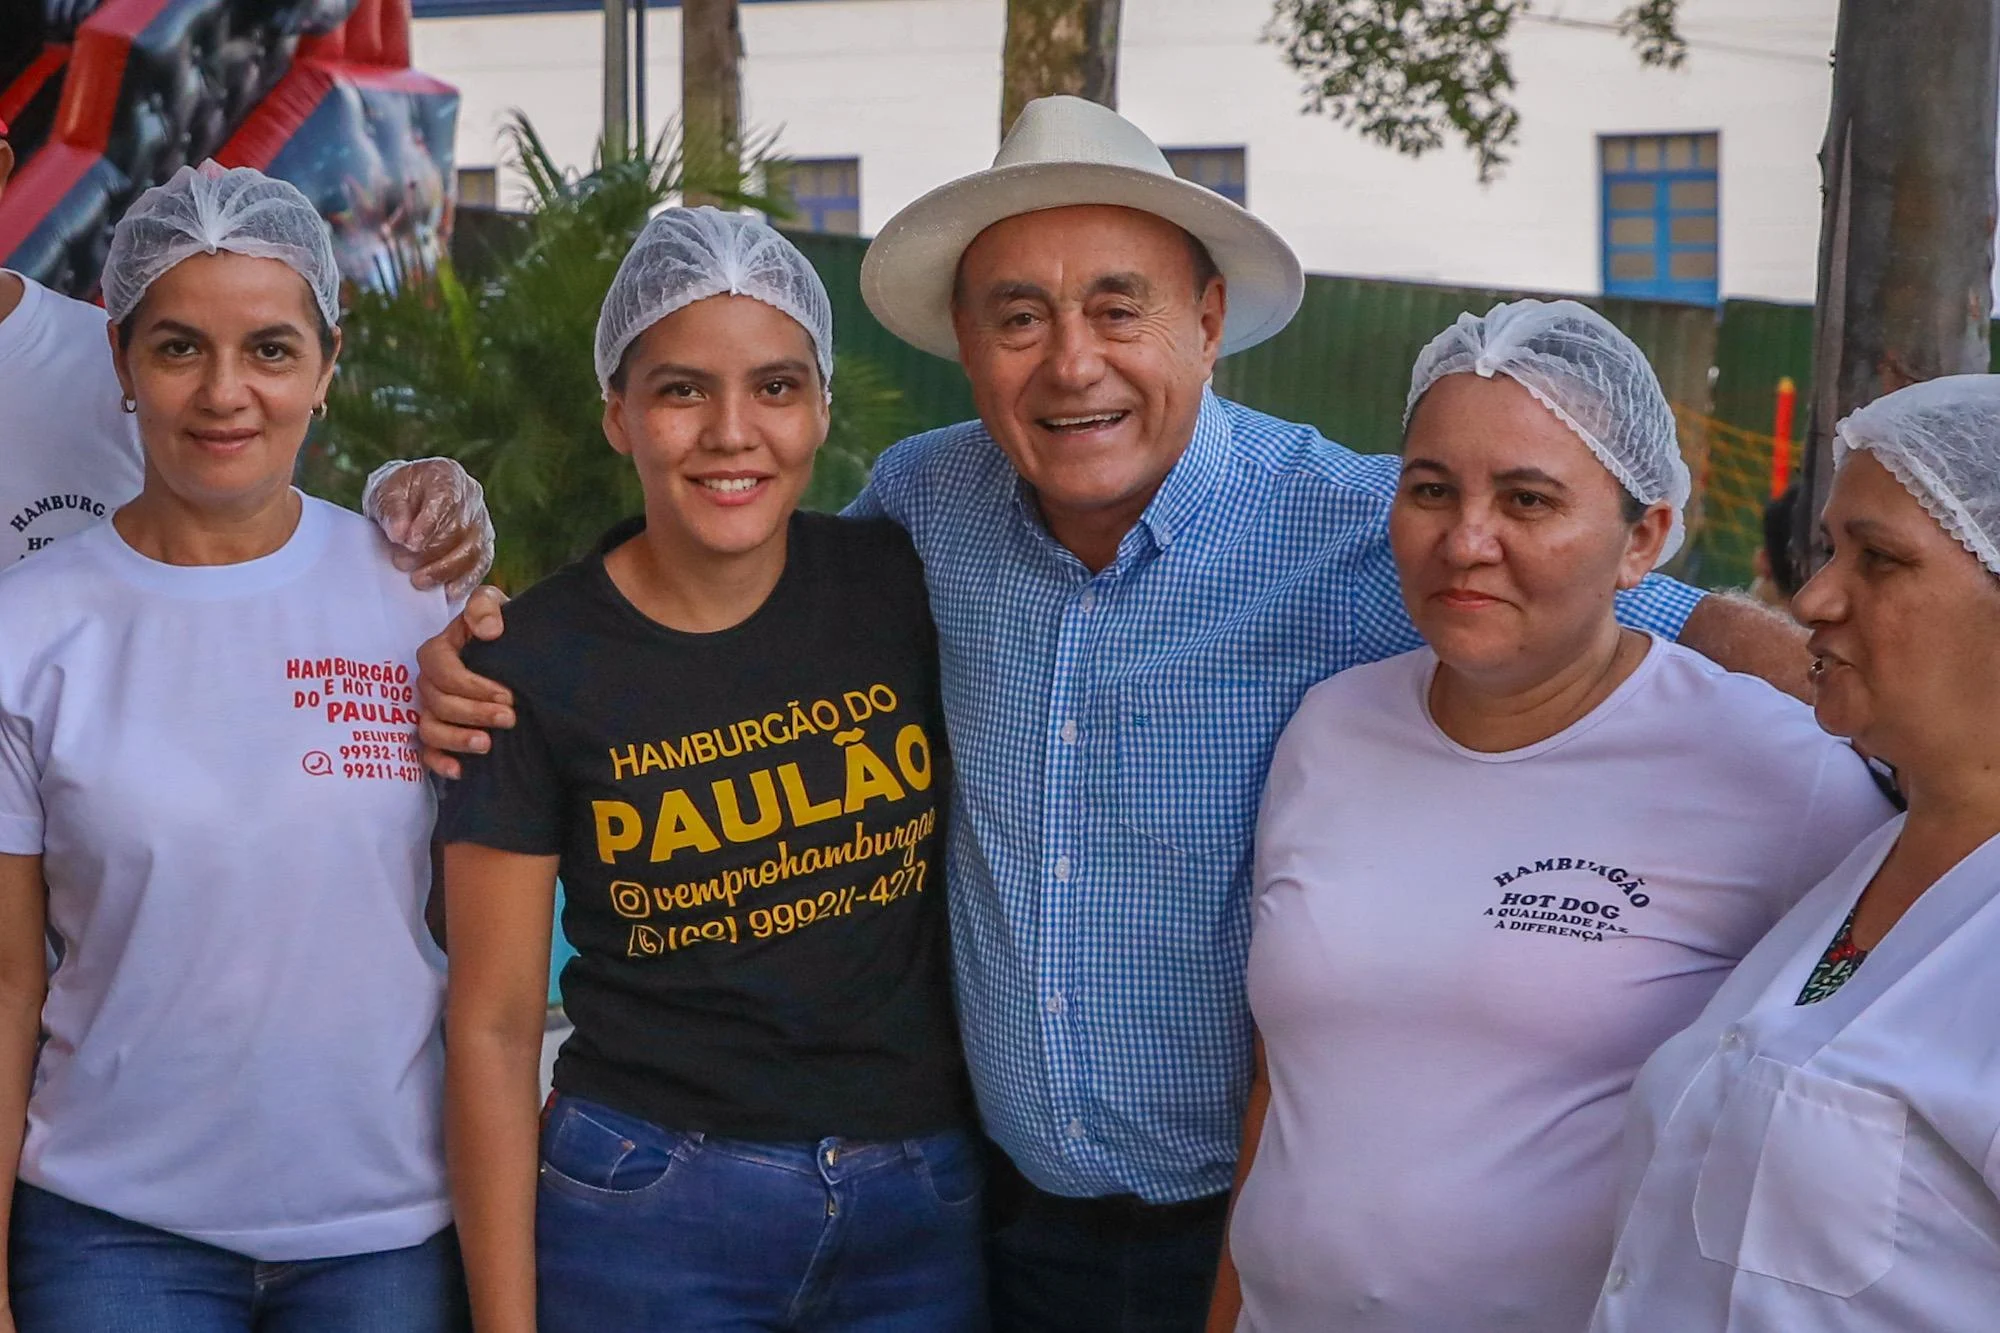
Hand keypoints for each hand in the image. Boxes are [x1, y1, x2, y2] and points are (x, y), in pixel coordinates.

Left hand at [363, 458, 497, 600]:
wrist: (406, 502)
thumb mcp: (384, 493)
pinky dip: (465, 581)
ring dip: (445, 569)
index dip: (429, 524)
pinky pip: (481, 565)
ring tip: (418, 580)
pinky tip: (447, 592)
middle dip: (431, 551)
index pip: (446, 500)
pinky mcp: (484, 545)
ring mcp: (481, 522)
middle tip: (402, 563)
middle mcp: (472, 496)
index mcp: (447, 475)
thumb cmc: (396, 495)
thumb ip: (391, 510)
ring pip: (473, 550)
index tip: (409, 543)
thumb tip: (400, 534)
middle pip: (460, 528)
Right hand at [417, 587, 514, 778]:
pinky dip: (440, 763)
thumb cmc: (500, 627)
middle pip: (438, 702)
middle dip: (474, 713)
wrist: (513, 650)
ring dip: (457, 739)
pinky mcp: (439, 733)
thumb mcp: (493, 604)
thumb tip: (488, 631)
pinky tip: (461, 771)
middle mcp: (430, 682)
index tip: (507, 694)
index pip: (440, 669)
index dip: (470, 684)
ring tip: (488, 745)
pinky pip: (427, 753)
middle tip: (510, 718)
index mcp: (439, 652)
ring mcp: (431, 710)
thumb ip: (486, 607)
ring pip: (430, 729)